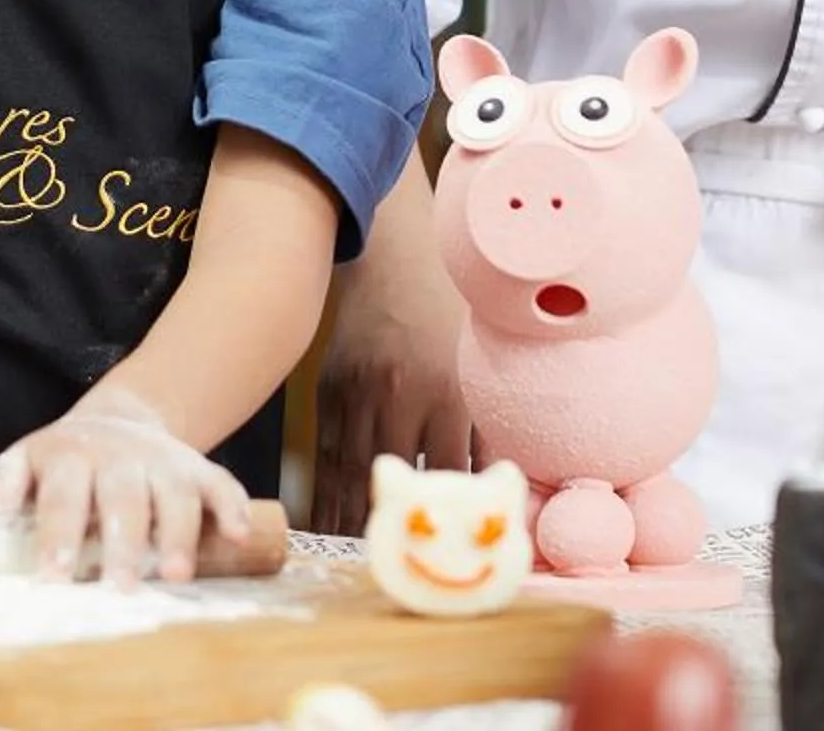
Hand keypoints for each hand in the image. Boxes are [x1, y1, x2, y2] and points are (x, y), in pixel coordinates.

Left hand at [0, 387, 248, 588]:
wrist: (118, 421)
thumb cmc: (62, 464)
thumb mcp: (23, 462)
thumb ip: (3, 484)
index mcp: (68, 456)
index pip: (62, 496)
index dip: (58, 535)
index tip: (53, 576)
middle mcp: (118, 456)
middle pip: (122, 497)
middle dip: (123, 543)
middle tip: (119, 586)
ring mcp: (162, 461)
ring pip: (174, 494)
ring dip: (177, 534)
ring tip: (175, 576)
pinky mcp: (198, 470)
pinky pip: (221, 484)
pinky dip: (233, 508)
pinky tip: (240, 536)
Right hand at [311, 252, 471, 539]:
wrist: (394, 258)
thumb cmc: (449, 312)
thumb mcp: (478, 362)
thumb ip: (485, 423)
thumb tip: (495, 488)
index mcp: (446, 387)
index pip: (452, 471)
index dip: (453, 512)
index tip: (454, 546)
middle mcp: (400, 393)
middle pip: (399, 477)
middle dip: (398, 524)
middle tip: (398, 564)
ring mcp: (358, 391)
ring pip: (354, 469)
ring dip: (354, 517)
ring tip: (356, 556)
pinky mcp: (330, 387)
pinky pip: (328, 450)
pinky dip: (328, 489)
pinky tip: (328, 517)